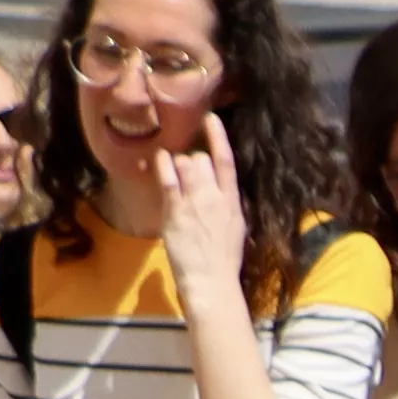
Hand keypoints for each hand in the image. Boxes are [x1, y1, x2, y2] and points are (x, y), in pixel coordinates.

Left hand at [151, 131, 250, 310]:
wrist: (211, 279)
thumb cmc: (225, 258)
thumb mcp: (237, 226)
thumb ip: (231, 203)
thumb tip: (224, 187)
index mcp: (233, 201)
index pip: (226, 161)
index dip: (218, 137)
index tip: (210, 119)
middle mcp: (214, 197)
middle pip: (201, 160)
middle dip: (192, 160)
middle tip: (187, 172)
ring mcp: (194, 202)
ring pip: (184, 164)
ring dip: (178, 164)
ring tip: (176, 174)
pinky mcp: (175, 210)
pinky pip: (167, 178)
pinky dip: (162, 165)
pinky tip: (159, 160)